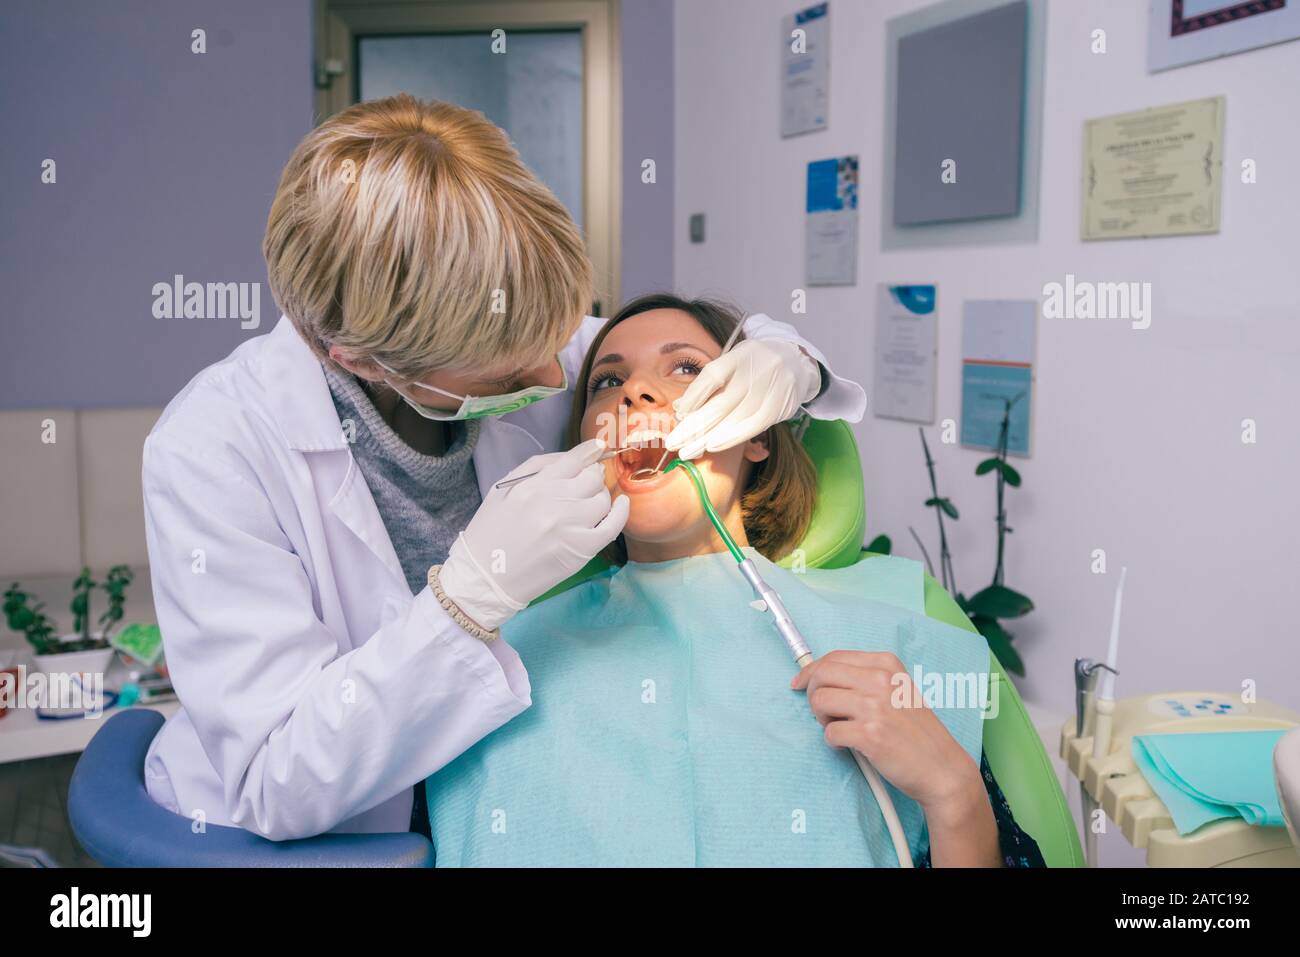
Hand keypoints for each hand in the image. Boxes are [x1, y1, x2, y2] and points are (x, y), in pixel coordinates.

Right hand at [439, 439, 628, 630]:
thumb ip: (536, 468)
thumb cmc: (492, 532)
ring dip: (600, 495)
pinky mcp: (582, 550)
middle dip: (592, 475)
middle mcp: (553, 503)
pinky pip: (613, 525)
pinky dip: (621, 512)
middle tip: (587, 482)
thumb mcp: (503, 490)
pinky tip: (621, 504)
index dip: (589, 451)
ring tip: (589, 501)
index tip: (597, 448)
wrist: (486, 578)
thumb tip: (573, 457)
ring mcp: (570, 527)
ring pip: (602, 499)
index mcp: (531, 487)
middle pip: (591, 477)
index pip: (573, 460)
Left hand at [664, 339, 821, 459]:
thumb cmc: (753, 366)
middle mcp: (757, 370)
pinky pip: (753, 426)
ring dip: (708, 438)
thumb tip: (680, 408)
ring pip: (735, 418)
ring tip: (687, 451)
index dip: (694, 396)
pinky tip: (713, 446)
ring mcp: (771, 388)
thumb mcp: (732, 365)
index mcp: (740, 355)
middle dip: (694, 426)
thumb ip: (709, 385)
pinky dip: (732, 437)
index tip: (678, 414)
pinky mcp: (780, 406)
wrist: (795, 361)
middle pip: (721, 402)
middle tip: (672, 443)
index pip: (713, 375)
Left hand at [791, 650, 981, 813]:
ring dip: (822, 718)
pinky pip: (828, 732)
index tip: (800, 683)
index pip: (834, 657)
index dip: (811, 671)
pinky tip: (848, 746)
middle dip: (812, 693)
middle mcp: (880, 680)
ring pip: (819, 701)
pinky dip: (832, 742)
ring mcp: (874, 707)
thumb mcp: (898, 690)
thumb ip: (866, 678)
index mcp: (886, 664)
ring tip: (840, 728)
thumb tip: (820, 676)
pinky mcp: (869, 735)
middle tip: (820, 711)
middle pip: (821, 675)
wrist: (941, 766)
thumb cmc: (917, 731)